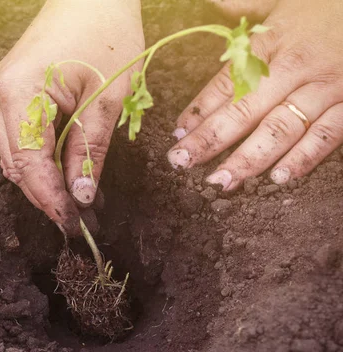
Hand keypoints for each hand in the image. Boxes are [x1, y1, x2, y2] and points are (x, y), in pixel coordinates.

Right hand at [0, 0, 143, 235]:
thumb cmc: (104, 29)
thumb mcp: (107, 96)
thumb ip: (90, 149)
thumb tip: (82, 196)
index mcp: (19, 92)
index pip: (29, 165)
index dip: (51, 200)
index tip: (74, 225)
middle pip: (17, 166)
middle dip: (48, 196)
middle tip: (82, 220)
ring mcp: (1, 94)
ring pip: (16, 157)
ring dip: (45, 181)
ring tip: (81, 201)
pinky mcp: (11, 94)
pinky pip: (21, 139)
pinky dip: (42, 161)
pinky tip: (67, 173)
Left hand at [168, 0, 342, 188]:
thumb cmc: (325, 9)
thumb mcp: (281, 3)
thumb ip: (243, 8)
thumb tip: (210, 3)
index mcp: (271, 43)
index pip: (226, 82)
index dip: (198, 110)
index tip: (178, 133)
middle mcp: (294, 67)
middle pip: (244, 110)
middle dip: (210, 140)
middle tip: (182, 162)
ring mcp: (325, 88)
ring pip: (281, 129)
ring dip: (248, 159)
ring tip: (221, 181)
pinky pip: (326, 136)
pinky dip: (304, 158)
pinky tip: (279, 177)